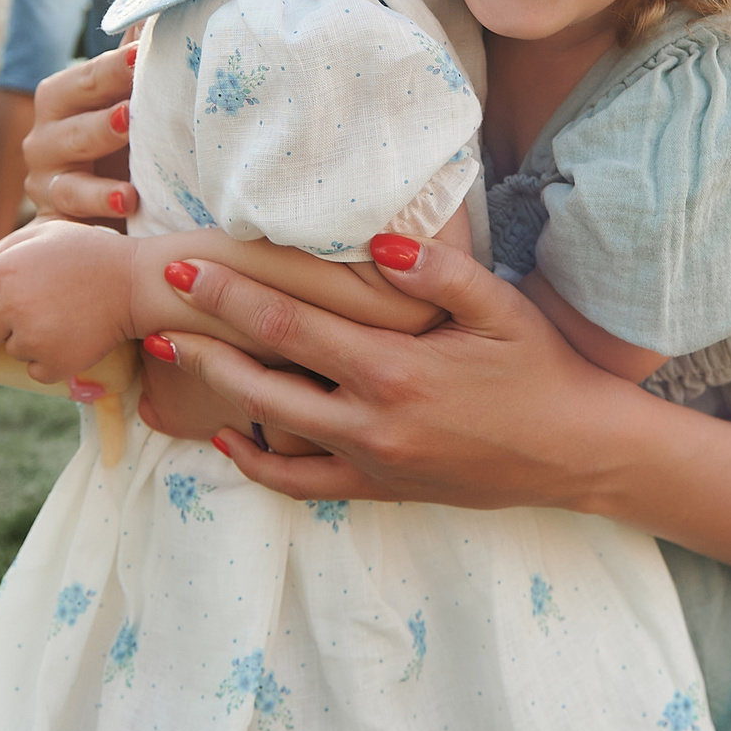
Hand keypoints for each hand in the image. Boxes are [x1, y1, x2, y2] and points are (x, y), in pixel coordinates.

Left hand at [0, 220, 258, 382]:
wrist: (137, 283)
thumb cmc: (90, 253)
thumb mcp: (45, 233)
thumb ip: (3, 250)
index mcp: (5, 271)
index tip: (9, 297)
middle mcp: (12, 305)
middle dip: (5, 321)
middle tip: (40, 308)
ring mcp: (33, 338)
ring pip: (11, 350)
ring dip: (30, 340)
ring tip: (62, 318)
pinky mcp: (54, 364)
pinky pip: (34, 371)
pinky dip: (49, 361)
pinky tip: (71, 338)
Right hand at [23, 44, 139, 220]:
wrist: (103, 220)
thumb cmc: (121, 152)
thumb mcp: (130, 109)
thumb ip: (136, 64)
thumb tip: (162, 9)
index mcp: (63, 97)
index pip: (89, 75)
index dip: (116, 65)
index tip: (144, 57)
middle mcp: (45, 131)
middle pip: (69, 109)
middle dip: (103, 104)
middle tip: (134, 107)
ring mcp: (44, 173)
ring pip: (64, 153)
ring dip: (97, 147)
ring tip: (130, 140)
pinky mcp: (51, 211)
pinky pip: (70, 202)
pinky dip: (98, 199)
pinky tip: (127, 199)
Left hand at [153, 235, 648, 510]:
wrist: (576, 450)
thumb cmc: (540, 368)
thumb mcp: (499, 307)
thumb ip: (436, 272)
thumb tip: (375, 242)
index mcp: (395, 369)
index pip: (291, 324)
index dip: (230, 296)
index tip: (184, 270)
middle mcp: (373, 420)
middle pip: (264, 378)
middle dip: (203, 342)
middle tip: (153, 312)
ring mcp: (373, 460)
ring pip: (273, 431)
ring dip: (217, 395)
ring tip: (172, 365)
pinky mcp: (382, 487)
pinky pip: (303, 482)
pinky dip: (259, 461)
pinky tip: (229, 435)